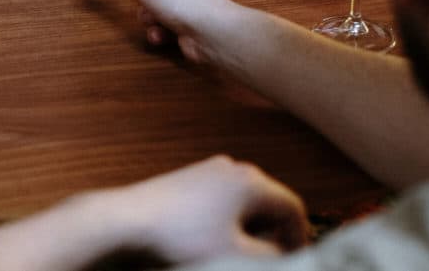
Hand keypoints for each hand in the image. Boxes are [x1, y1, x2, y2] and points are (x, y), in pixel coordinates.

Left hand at [105, 155, 306, 263]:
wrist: (128, 220)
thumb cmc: (182, 237)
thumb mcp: (235, 254)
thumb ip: (270, 256)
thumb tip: (281, 253)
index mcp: (251, 181)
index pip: (293, 208)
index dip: (300, 238)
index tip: (295, 261)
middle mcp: (233, 167)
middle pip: (269, 202)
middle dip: (274, 233)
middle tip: (268, 260)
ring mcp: (209, 169)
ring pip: (245, 201)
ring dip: (249, 227)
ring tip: (238, 253)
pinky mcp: (188, 178)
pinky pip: (222, 198)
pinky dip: (228, 219)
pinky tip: (213, 239)